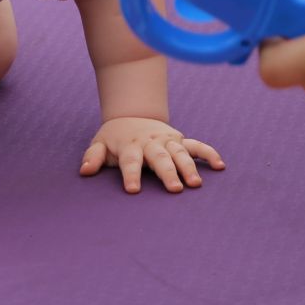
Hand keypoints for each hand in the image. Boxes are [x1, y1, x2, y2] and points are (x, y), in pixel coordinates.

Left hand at [81, 118, 223, 193]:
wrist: (132, 114)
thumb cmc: (114, 138)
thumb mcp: (99, 144)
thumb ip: (92, 157)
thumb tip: (84, 171)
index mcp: (130, 146)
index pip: (130, 162)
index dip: (130, 175)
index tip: (133, 190)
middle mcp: (151, 143)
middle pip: (160, 158)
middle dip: (167, 173)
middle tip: (175, 190)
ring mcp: (168, 140)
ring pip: (180, 153)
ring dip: (189, 167)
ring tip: (196, 184)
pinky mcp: (180, 139)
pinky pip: (197, 145)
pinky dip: (209, 154)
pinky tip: (220, 166)